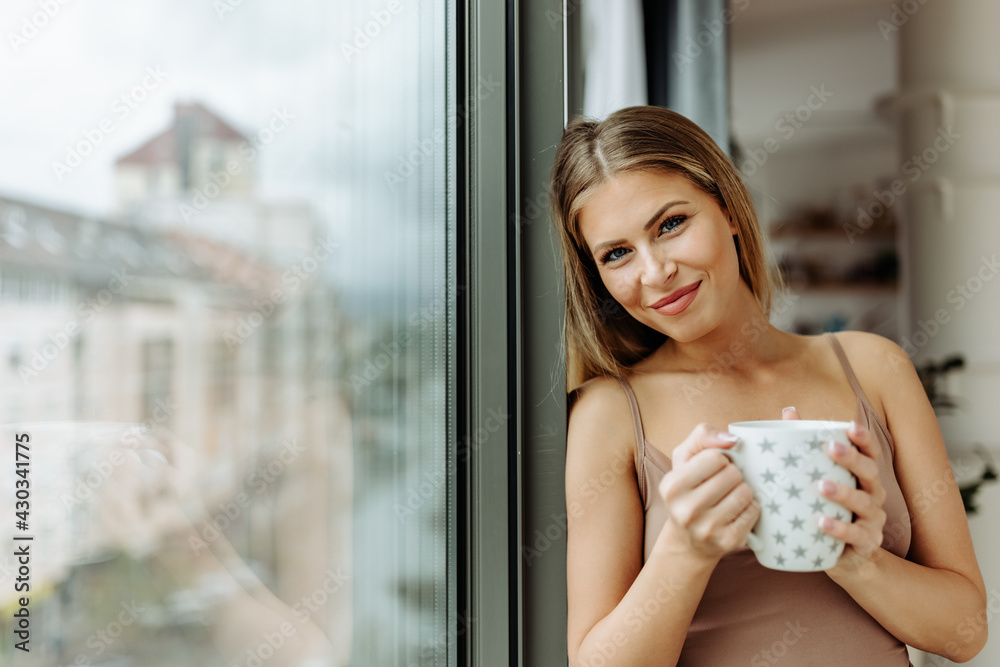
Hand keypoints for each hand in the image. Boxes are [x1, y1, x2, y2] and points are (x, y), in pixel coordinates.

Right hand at [656, 424, 760, 561]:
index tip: (711, 470)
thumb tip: (732, 439)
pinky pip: (754, 510)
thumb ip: (702, 437)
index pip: (715, 457)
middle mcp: (686, 510)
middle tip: (722, 485)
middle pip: (732, 474)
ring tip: (729, 497)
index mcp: (671, 486)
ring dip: (743, 490)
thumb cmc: (688, 491)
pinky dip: (750, 507)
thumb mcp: (685, 459)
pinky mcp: (728, 541)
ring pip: (745, 492)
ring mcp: (708, 529)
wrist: (688, 540)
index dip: (718, 460)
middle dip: (732, 475)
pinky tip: (737, 512)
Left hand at [816, 420, 887, 578]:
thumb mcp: (818, 478)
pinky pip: (856, 535)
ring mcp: (872, 520)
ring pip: (863, 502)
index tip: (849, 426)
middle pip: (869, 472)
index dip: (863, 439)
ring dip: (844, 493)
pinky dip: (839, 529)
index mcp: (863, 476)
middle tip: (830, 448)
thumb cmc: (828, 509)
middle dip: (852, 459)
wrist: (845, 557)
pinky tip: (821, 523)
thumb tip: (788, 411)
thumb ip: (805, 446)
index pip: (869, 452)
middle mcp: (873, 494)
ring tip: (821, 486)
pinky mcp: (866, 543)